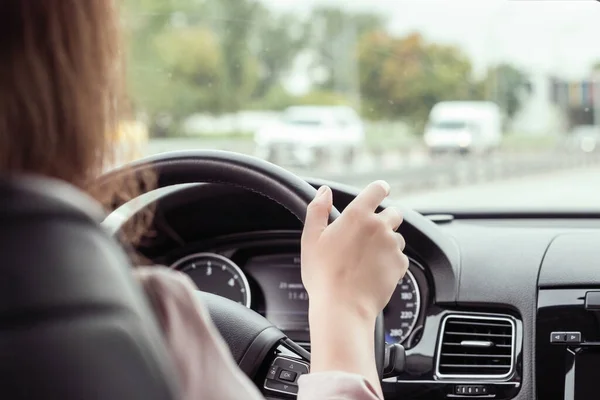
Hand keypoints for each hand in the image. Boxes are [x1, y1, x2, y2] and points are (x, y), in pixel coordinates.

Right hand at [300, 181, 408, 395]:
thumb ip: (318, 209)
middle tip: (368, 235)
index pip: (377, 189)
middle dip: (385, 219)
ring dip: (388, 242)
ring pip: (397, 237)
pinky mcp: (400, 264)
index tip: (380, 191)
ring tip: (368, 258)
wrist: (343, 307)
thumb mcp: (311, 238)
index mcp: (358, 215)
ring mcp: (392, 246)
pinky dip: (391, 262)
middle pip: (393, 213)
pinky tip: (374, 271)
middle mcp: (379, 226)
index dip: (379, 189)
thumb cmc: (324, 275)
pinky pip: (400, 257)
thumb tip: (324, 192)